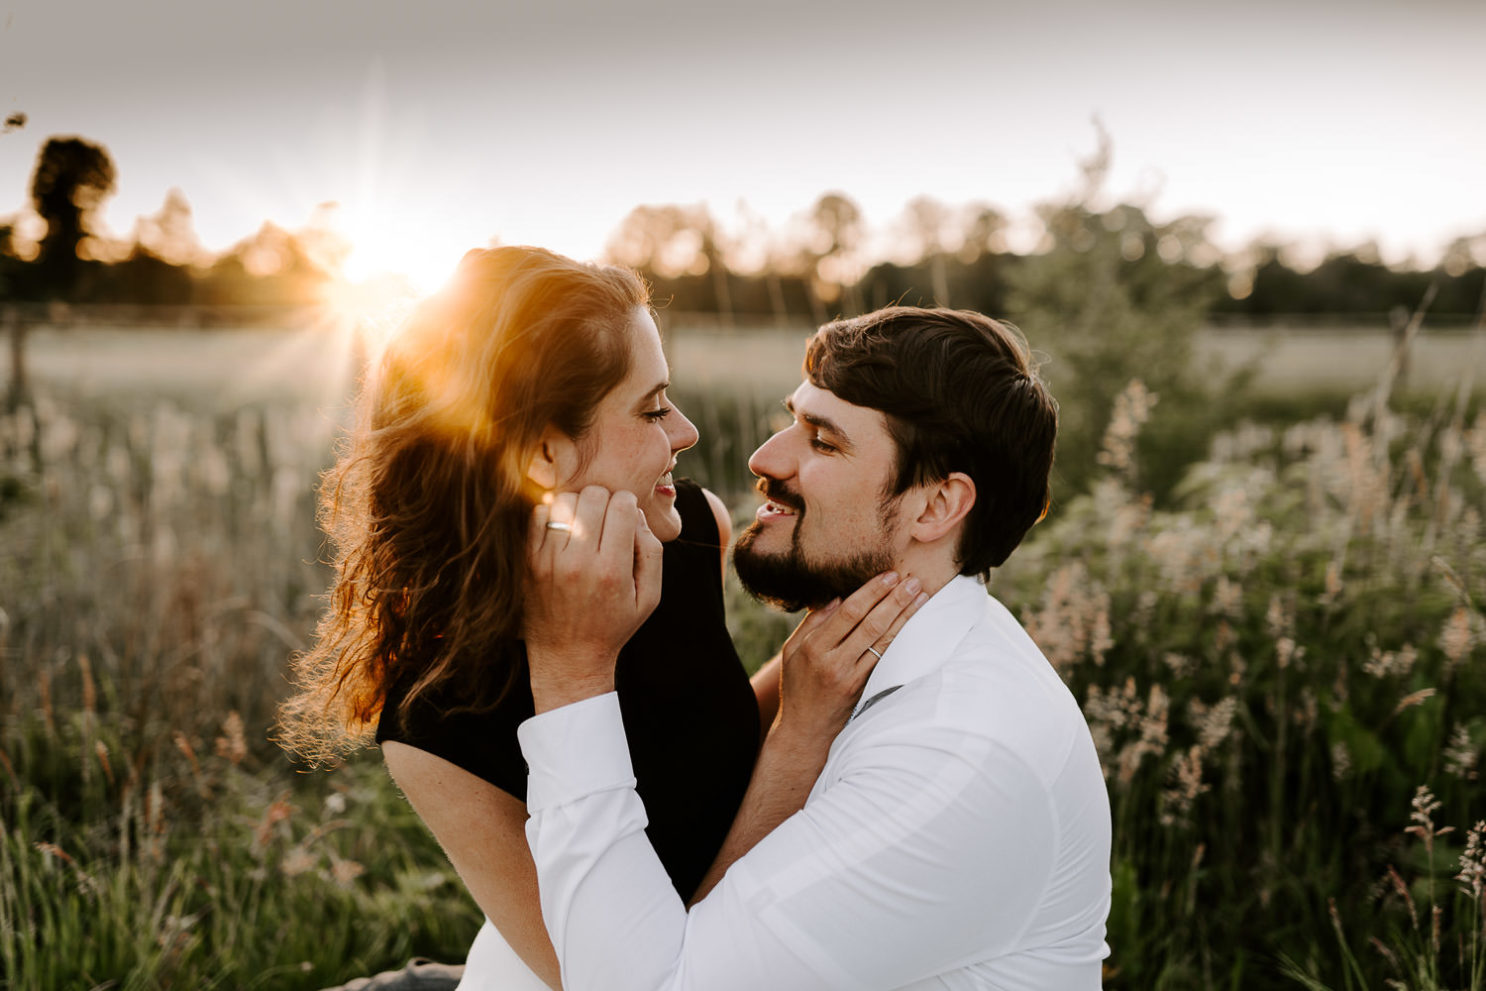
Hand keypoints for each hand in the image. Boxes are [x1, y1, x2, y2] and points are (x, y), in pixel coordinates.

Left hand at [524, 486, 662, 711]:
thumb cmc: (613, 625)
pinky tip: (564, 530)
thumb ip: (652, 552)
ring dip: (579, 505)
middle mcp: (579, 563)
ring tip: (585, 522)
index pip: (622, 506)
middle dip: (605, 500)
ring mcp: (549, 561)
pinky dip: (553, 514)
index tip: (626, 516)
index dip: (628, 504)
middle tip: (606, 518)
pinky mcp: (529, 562)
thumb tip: (635, 514)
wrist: (568, 657)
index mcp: (612, 571)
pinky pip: (539, 514)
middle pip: (593, 496)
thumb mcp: (649, 597)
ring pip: (565, 500)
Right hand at [773, 571, 926, 745]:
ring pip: (883, 641)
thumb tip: (838, 597)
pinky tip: (912, 625)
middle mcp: (833, 662)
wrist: (805, 731)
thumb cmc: (797, 685)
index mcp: (813, 647)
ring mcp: (850, 678)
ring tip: (921, 597)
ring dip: (904, 617)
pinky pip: (885, 660)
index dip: (871, 592)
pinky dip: (900, 639)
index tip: (889, 575)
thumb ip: (813, 623)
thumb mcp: (791, 651)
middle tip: (913, 581)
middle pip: (870, 624)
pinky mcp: (864, 690)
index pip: (848, 613)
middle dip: (894, 600)